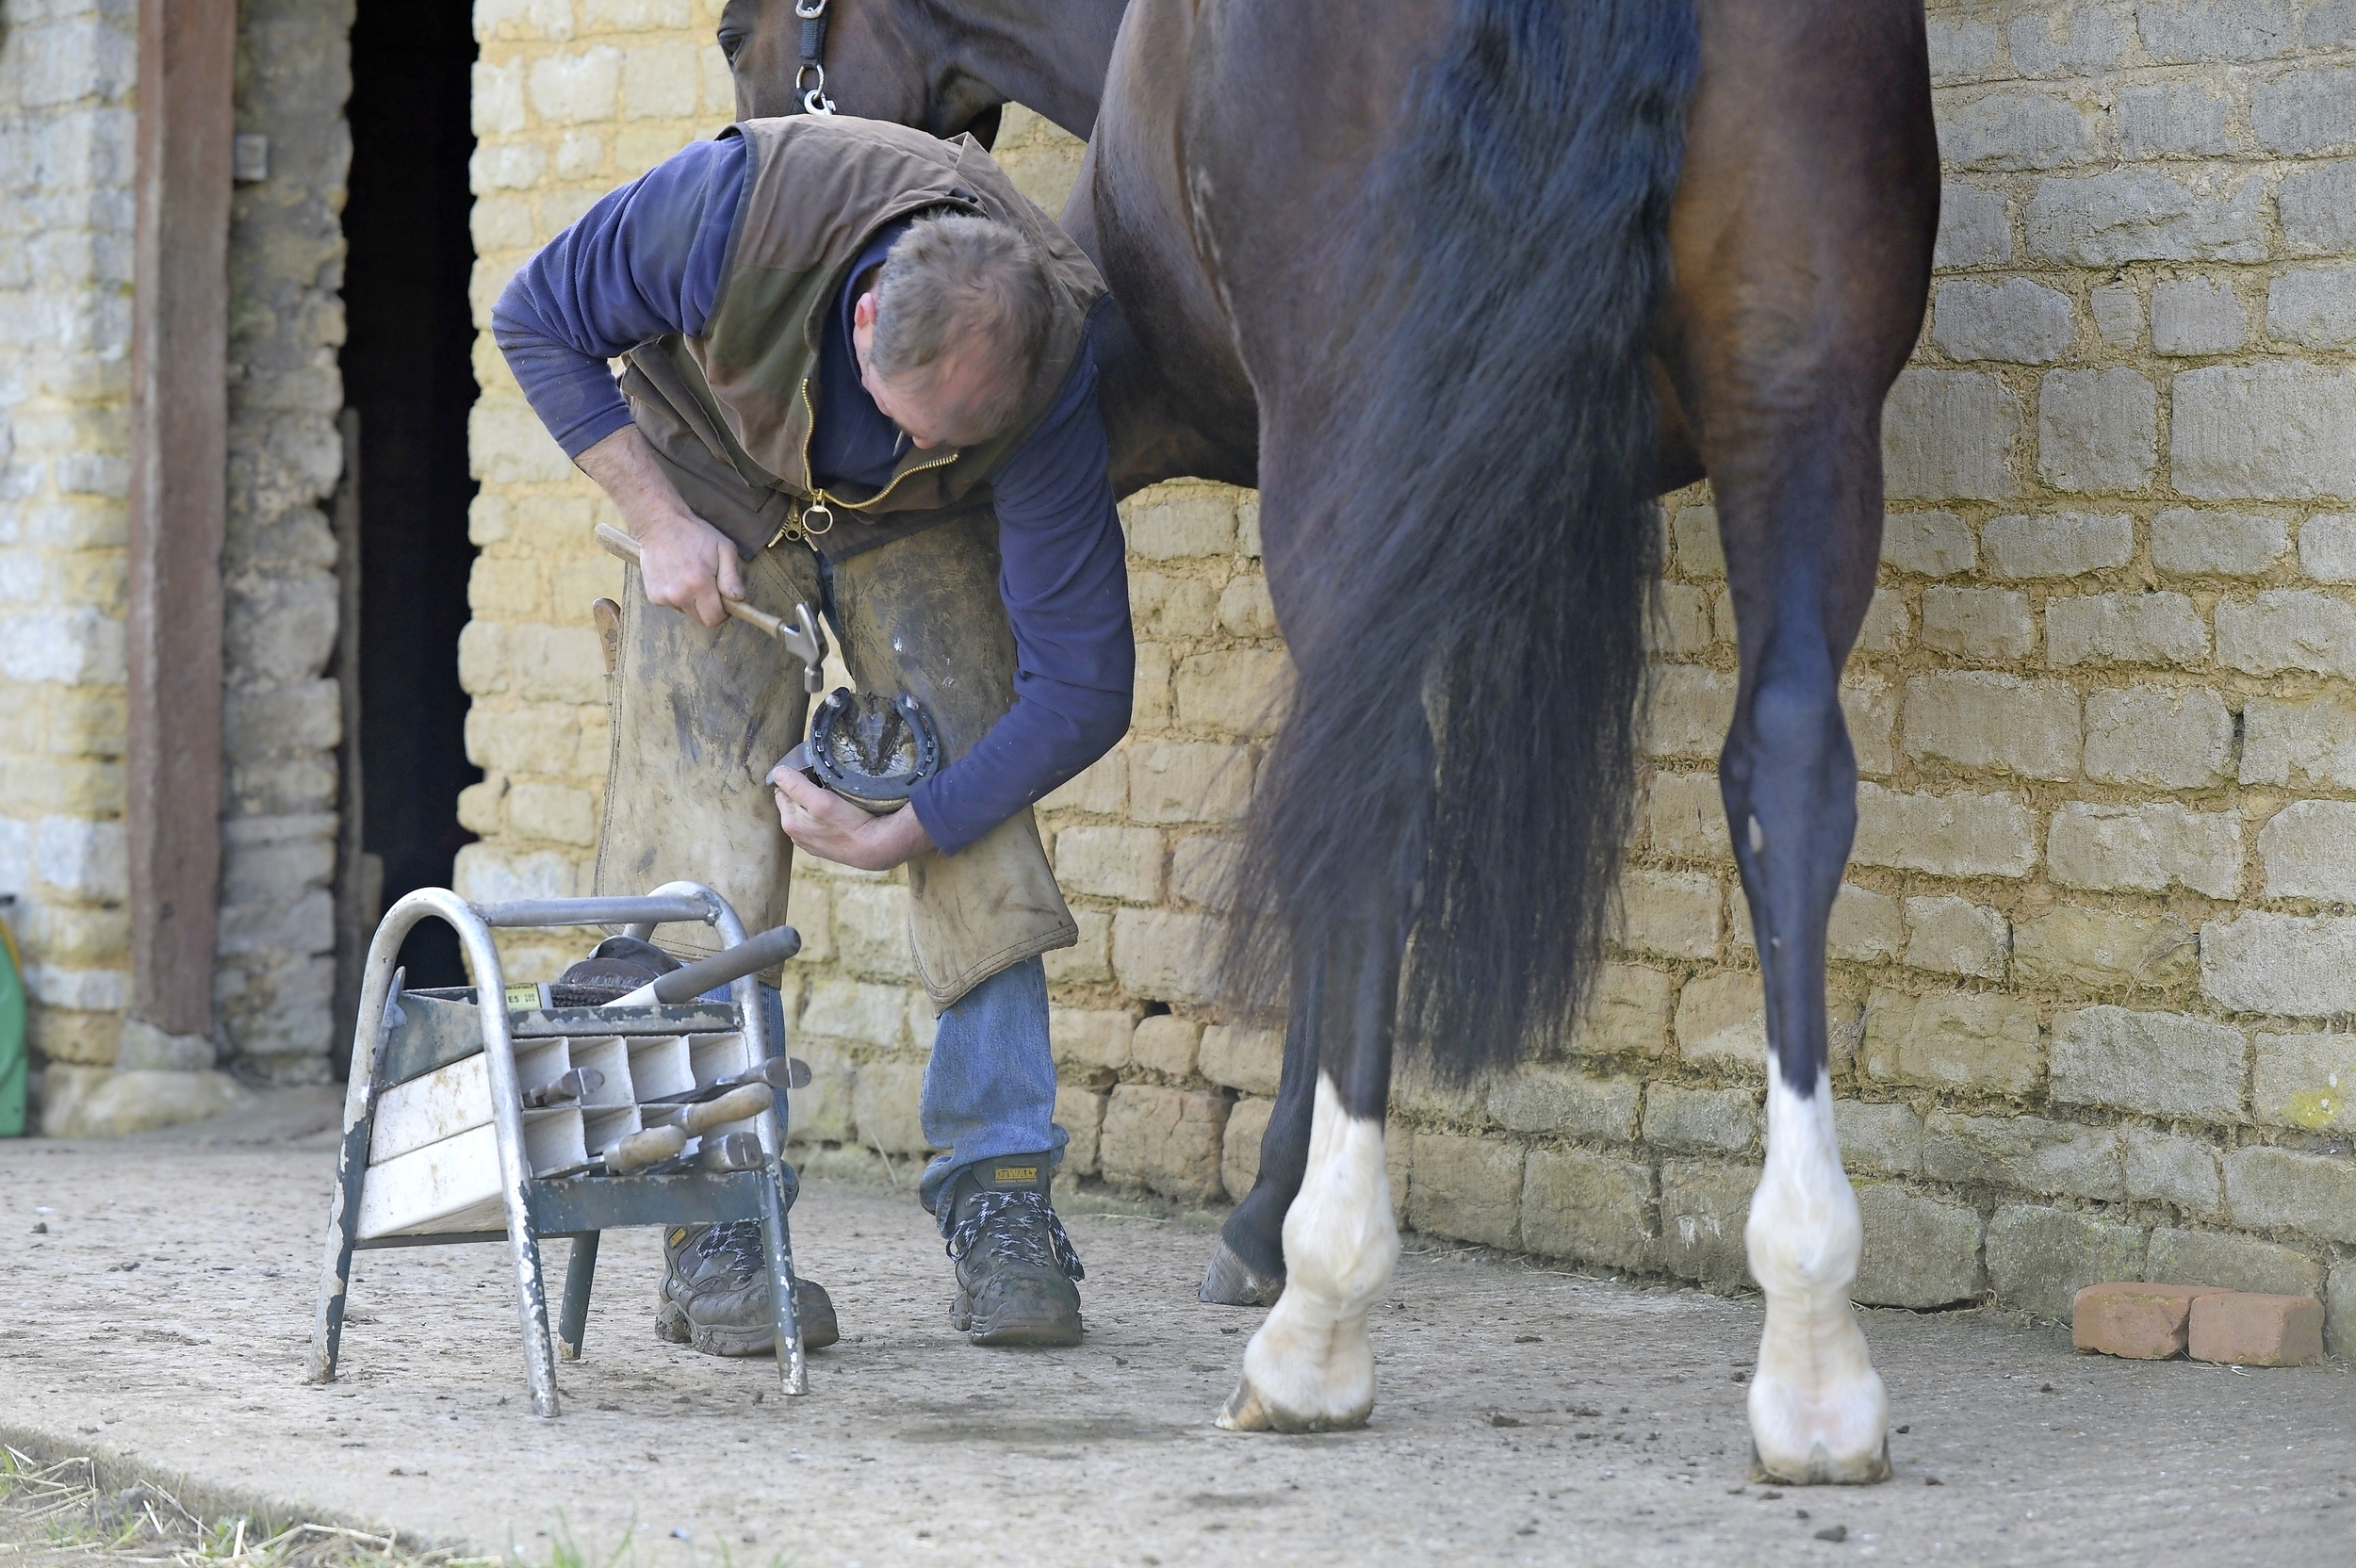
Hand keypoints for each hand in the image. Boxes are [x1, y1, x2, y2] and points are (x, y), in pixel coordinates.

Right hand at [574, 426, 745, 627]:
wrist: (655, 517)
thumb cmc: (695, 531)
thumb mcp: (723, 548)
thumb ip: (733, 577)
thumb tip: (738, 600)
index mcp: (698, 584)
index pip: (717, 619)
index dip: (724, 610)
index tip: (726, 600)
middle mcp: (678, 594)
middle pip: (702, 620)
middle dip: (709, 605)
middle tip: (710, 582)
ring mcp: (662, 595)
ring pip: (686, 611)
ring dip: (693, 598)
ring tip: (692, 571)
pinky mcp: (651, 594)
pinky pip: (672, 604)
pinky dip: (677, 593)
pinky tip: (677, 572)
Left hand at [769, 764, 935, 870]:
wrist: (875, 848)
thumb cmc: (849, 825)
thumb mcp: (820, 801)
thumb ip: (795, 786)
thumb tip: (778, 772)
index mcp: (789, 822)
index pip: (782, 790)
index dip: (794, 778)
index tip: (812, 773)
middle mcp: (796, 834)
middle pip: (794, 801)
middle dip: (803, 790)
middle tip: (824, 784)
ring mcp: (810, 841)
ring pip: (806, 811)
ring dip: (814, 802)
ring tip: (833, 797)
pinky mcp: (824, 845)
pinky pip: (818, 823)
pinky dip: (824, 815)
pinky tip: (838, 813)